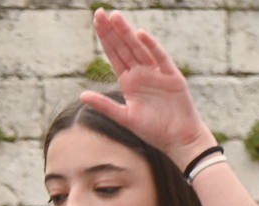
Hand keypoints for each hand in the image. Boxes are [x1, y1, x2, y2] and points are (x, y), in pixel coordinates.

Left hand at [80, 10, 212, 166]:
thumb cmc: (152, 129)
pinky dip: (151, 47)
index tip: (95, 21)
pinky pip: (160, 59)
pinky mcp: (172, 77)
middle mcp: (142, 73)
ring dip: (127, 34)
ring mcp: (157, 73)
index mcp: (129, 80)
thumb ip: (104, 105)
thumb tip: (81, 94)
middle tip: (100, 13)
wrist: (177, 139)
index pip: (114, 54)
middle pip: (124, 47)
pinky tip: (140, 36)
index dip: (105, 38)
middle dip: (112, 31)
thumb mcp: (124, 117)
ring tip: (116, 18)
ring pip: (139, 49)